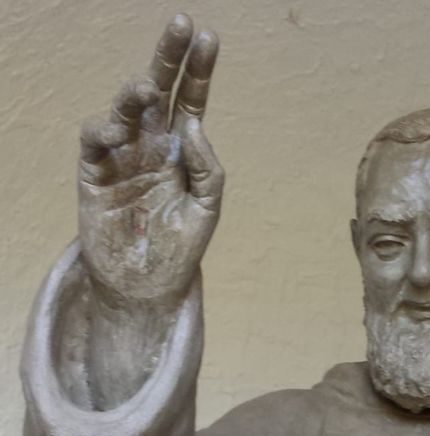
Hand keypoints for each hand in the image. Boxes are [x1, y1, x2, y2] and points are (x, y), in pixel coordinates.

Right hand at [78, 15, 223, 311]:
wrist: (146, 289)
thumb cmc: (180, 250)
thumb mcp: (206, 210)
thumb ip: (207, 168)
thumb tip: (192, 124)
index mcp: (180, 150)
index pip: (190, 100)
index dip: (198, 70)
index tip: (208, 38)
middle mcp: (150, 145)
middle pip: (157, 90)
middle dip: (167, 56)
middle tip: (181, 24)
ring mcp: (122, 156)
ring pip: (124, 109)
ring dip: (133, 93)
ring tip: (146, 88)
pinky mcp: (94, 173)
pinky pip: (95, 140)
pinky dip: (104, 129)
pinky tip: (118, 131)